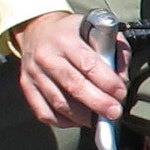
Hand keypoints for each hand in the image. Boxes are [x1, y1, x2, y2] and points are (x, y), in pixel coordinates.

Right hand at [10, 9, 125, 127]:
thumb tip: (122, 79)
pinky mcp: (27, 87)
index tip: (120, 92)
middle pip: (73, 86)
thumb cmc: (73, 33)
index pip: (87, 63)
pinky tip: (78, 119)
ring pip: (59, 103)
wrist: (38, 29)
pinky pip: (45, 113)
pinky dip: (64, 121)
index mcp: (66, 39)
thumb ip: (115, 50)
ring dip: (83, 116)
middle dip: (98, 103)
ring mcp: (34, 73)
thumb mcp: (97, 29)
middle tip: (114, 113)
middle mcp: (46, 56)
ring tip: (99, 119)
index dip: (106, 81)